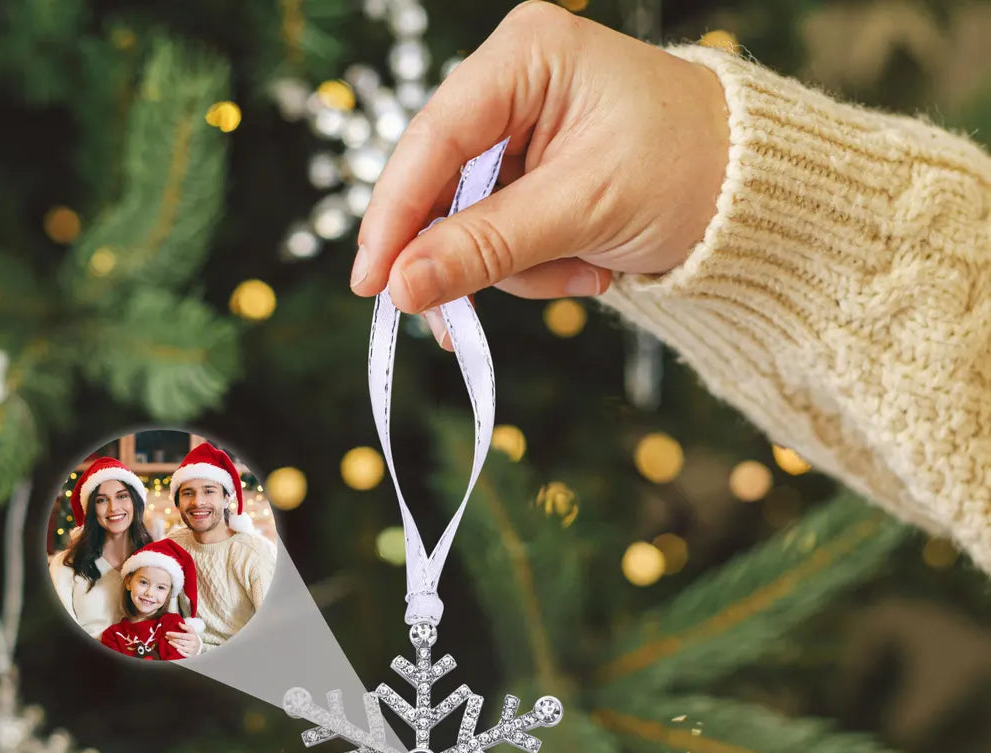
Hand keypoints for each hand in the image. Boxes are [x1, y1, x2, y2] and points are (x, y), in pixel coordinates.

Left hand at [165, 629, 200, 657]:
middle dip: (172, 639)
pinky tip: (175, 649)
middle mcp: (192, 644)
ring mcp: (191, 650)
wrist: (198, 646)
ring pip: (181, 647)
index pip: (181, 635)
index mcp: (192, 637)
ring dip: (173, 644)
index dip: (173, 634)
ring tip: (169, 641)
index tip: (167, 633)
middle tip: (166, 637)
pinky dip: (179, 652)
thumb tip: (179, 623)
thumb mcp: (191, 630)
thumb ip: (185, 626)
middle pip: (180, 641)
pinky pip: (184, 654)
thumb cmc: (192, 637)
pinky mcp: (190, 655)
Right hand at [350, 2, 729, 346]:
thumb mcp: (582, 210)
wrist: (750, 195)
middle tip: (457, 326)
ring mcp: (519, 136)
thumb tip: (400, 288)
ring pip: (469, 226)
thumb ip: (486, 246)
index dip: (395, 215)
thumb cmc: (686, 171)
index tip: (372, 283)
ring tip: (587, 273)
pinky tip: (589, 269)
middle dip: (469, 256)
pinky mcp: (530, 179)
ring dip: (521, 270)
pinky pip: (501, 239)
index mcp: (525, 57)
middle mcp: (511, 86)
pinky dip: (537, 268)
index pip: (434, 139)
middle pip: (442, 188)